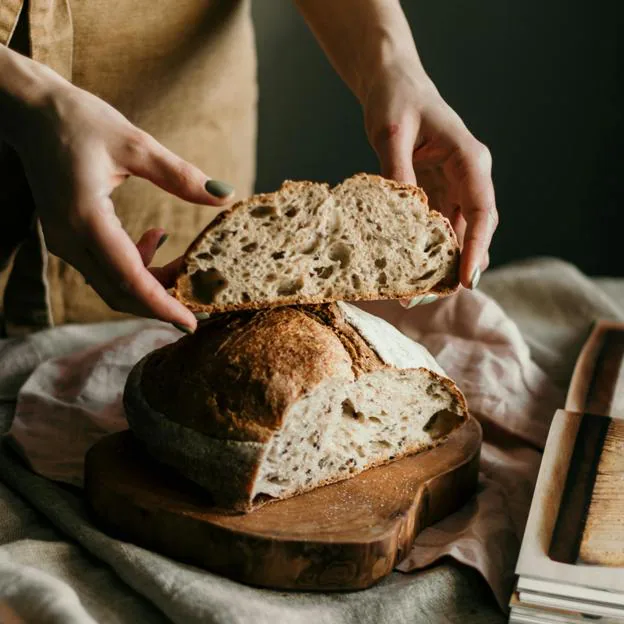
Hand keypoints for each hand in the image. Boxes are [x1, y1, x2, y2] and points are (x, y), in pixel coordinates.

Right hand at [11, 74, 233, 331]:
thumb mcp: (135, 144)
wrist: (29, 112)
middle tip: (199, 300)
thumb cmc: (78, 121)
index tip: (191, 323)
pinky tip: (156, 238)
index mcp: (85, 219)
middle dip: (161, 302)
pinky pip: (104, 267)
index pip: (129, 279)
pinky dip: (135, 266)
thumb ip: (180, 175)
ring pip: (112, 284)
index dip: (162, 305)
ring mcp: (63, 242)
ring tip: (185, 263)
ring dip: (151, 283)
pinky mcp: (67, 237)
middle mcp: (69, 239)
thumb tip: (224, 195)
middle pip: (119, 292)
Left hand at [362, 62, 497, 290]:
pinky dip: (429, 250)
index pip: (483, 209)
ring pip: (459, 234)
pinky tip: (412, 270)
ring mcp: (455, 186)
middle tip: (431, 296)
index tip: (467, 279)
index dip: (477, 247)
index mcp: (469, 158)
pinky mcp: (438, 193)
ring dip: (443, 263)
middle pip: (475, 229)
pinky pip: (439, 228)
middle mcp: (469, 176)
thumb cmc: (396, 100)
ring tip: (418, 293)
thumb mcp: (390, 133)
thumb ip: (397, 171)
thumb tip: (402, 213)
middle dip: (459, 265)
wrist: (393, 85)